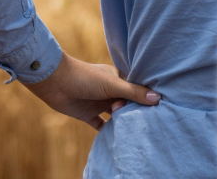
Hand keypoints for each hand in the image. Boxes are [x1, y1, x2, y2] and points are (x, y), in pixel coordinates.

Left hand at [22, 54, 159, 130]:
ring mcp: (98, 103)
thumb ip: (133, 92)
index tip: (162, 110)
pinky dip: (109, 132)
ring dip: (125, 123)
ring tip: (140, 133)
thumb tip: (158, 99)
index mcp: (117, 79)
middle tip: (150, 124)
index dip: (147, 99)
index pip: (137, 90)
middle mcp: (109, 91)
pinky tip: (120, 139)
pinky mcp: (88, 114)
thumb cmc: (84, 77)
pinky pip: (102, 126)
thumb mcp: (112, 84)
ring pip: (117, 116)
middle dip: (137, 113)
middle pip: (128, 104)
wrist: (53, 82)